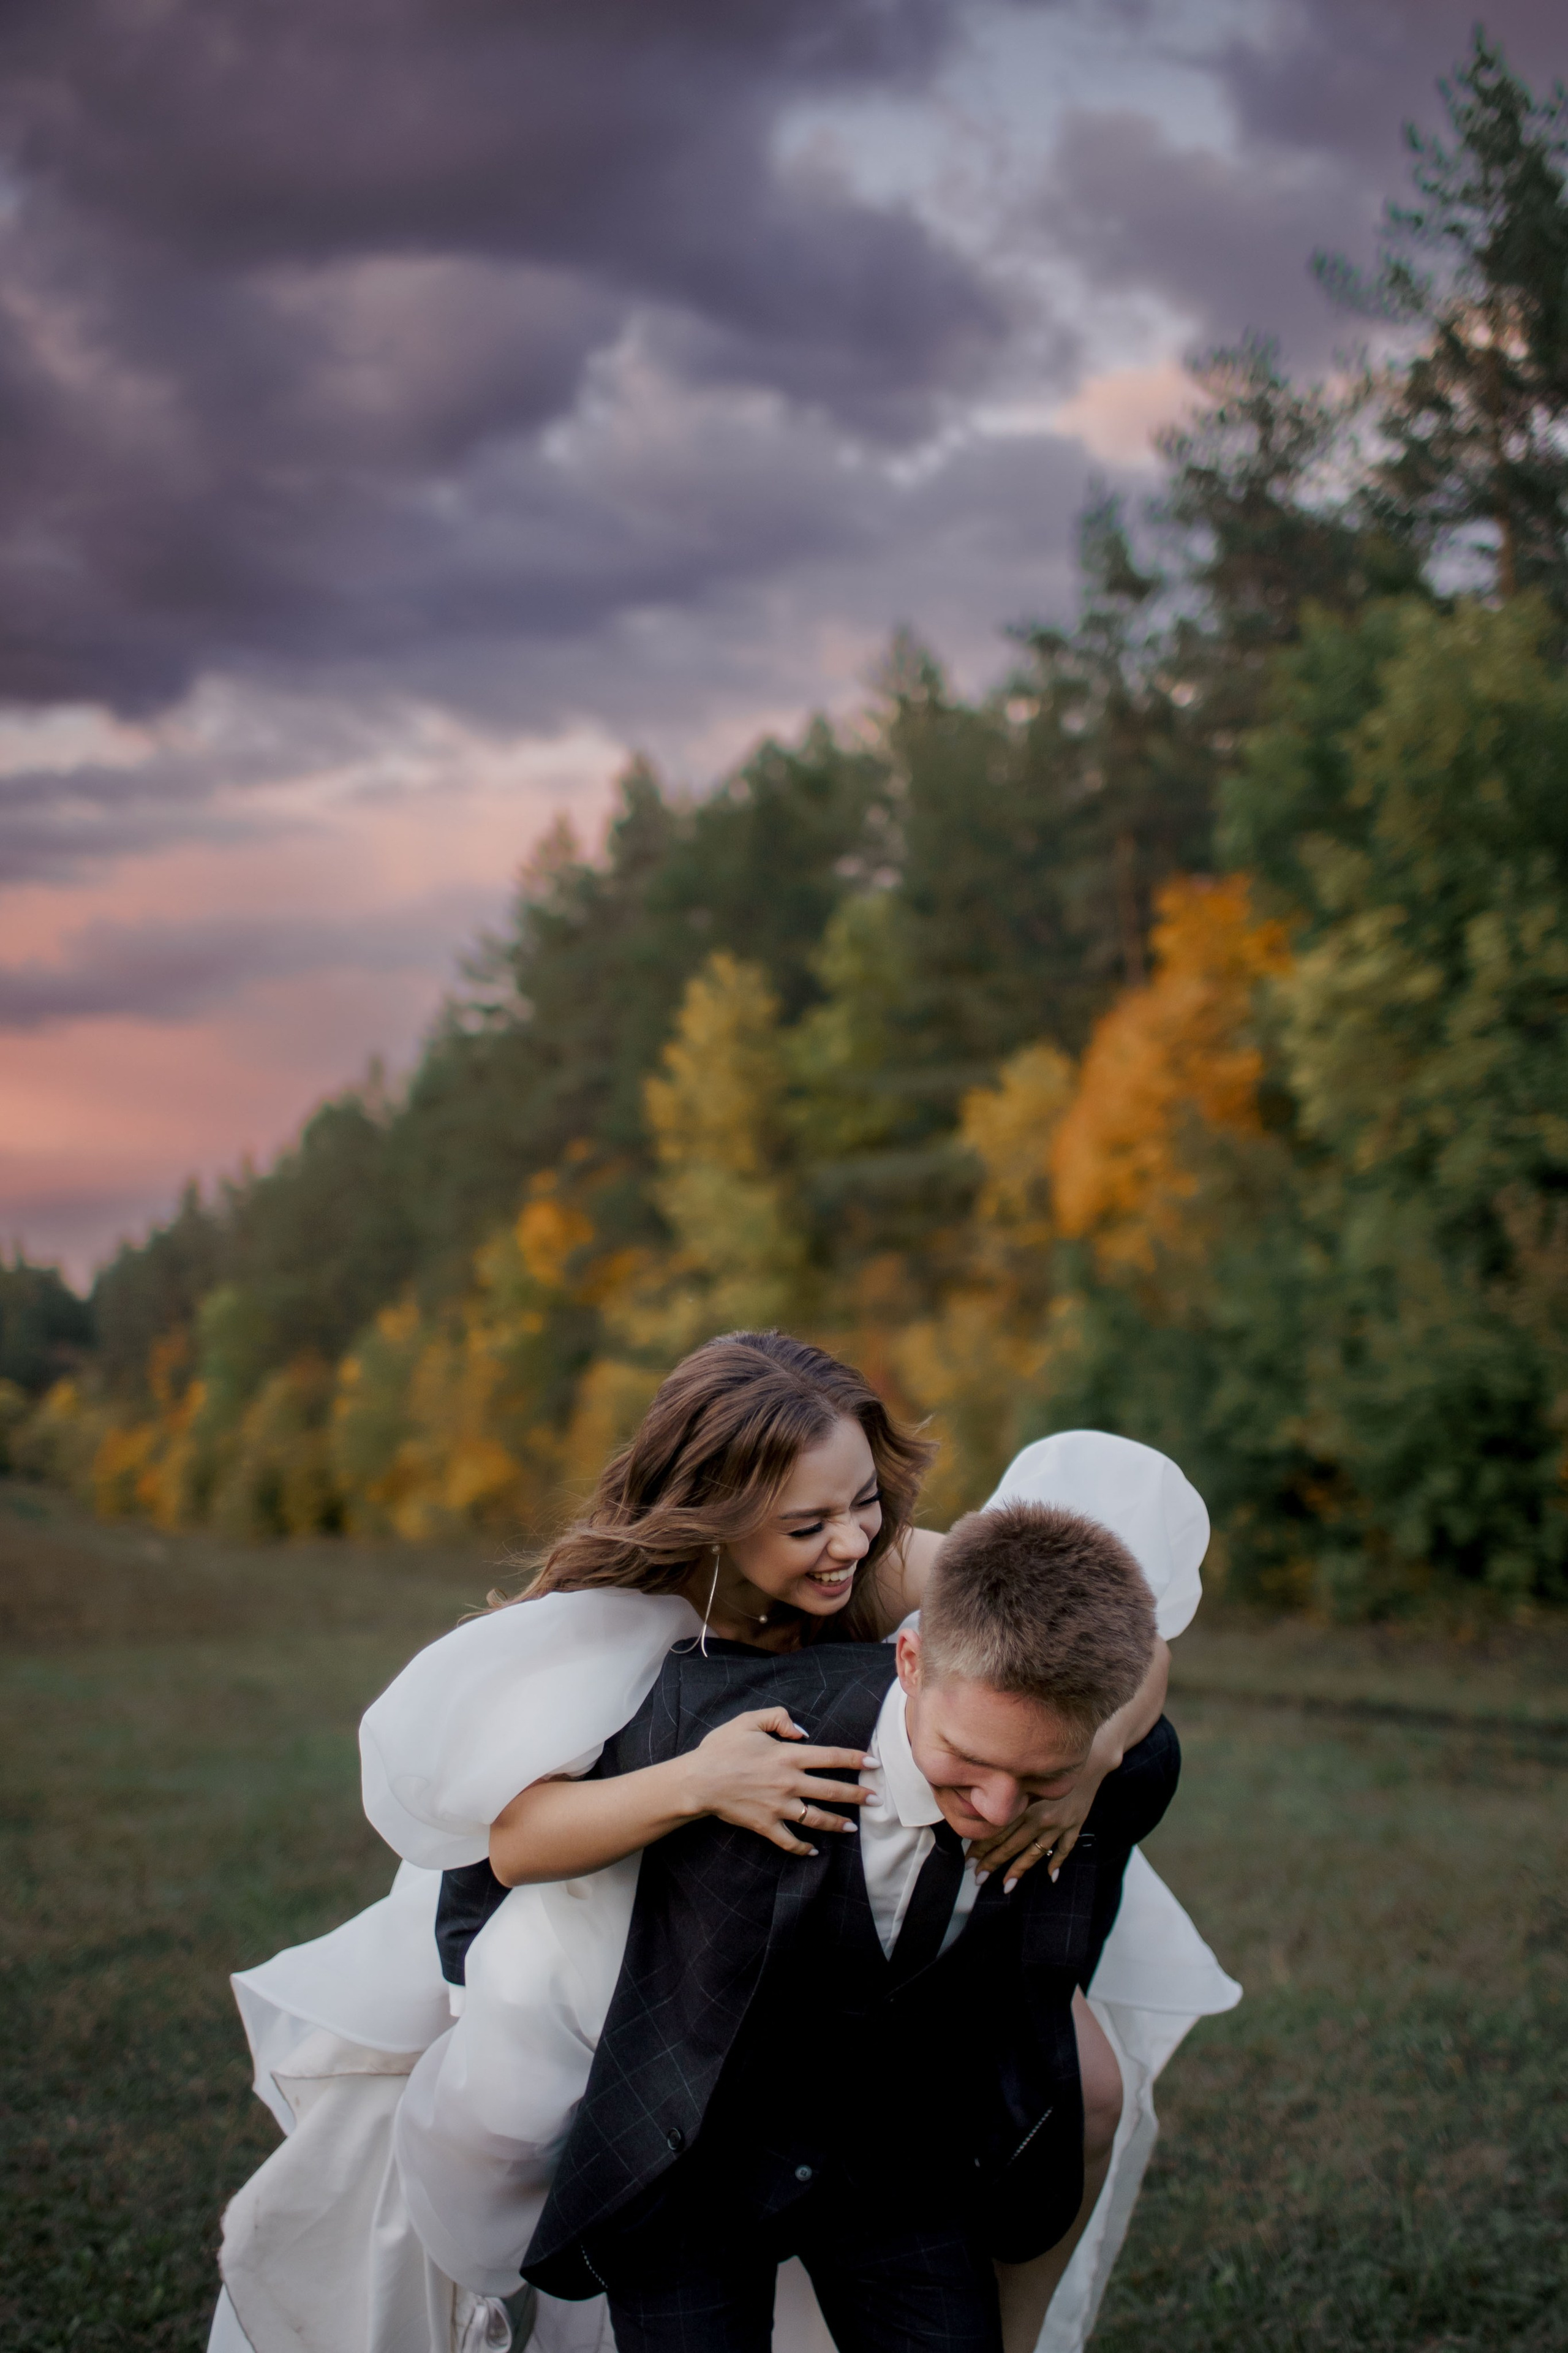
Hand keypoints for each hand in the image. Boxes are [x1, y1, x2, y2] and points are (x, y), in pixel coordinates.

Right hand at [681, 1707, 870, 1856]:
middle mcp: (788, 1783)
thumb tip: (802, 1730)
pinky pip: (789, 1840)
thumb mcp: (748, 1721)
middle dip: (857, 1795)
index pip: (830, 1757)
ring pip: (816, 1819)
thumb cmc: (721, 1748)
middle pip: (831, 1790)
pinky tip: (814, 1851)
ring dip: (837, 1823)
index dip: (855, 1759)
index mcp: (787, 1756)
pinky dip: (803, 1848)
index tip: (873, 1764)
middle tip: (876, 1799)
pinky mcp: (766, 1825)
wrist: (698, 1781)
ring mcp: (779, 1807)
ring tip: (852, 1827)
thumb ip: (778, 1718)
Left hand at [969, 1756, 1111, 1890]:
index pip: (998, 1832)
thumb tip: (983, 1814)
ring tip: (1005, 1886)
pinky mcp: (1074, 1826)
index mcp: (1024, 1805)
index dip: (982, 1848)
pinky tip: (1050, 1876)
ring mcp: (1058, 1825)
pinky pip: (1065, 1849)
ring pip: (1034, 1853)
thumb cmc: (1050, 1767)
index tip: (969, 1862)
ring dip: (1018, 1870)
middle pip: (1012, 1845)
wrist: (1089, 1759)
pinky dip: (1057, 1862)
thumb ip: (1009, 1797)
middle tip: (977, 1877)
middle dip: (993, 1863)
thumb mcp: (1026, 1779)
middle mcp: (1040, 1818)